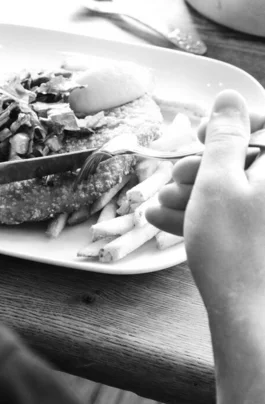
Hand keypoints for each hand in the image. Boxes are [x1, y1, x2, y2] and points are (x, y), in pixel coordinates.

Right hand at [146, 89, 264, 311]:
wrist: (249, 320)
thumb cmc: (234, 244)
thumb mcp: (219, 180)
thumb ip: (224, 135)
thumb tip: (229, 96)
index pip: (264, 126)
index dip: (231, 123)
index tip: (201, 134)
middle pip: (243, 159)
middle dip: (202, 166)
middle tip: (178, 177)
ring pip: (232, 189)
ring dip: (194, 192)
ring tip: (162, 204)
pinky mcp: (258, 238)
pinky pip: (231, 216)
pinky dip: (201, 215)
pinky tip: (164, 219)